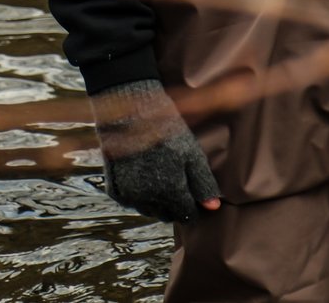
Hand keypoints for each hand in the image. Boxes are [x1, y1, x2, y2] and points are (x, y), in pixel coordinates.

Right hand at [91, 80, 221, 222]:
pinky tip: (142, 175)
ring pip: (148, 210)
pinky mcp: (115, 190)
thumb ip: (203, 183)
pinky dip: (137, 195)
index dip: (192, 206)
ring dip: (155, 202)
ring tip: (159, 177)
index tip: (192, 193)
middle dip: (174, 205)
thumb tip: (213, 208)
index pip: (187, 215)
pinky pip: (131, 202)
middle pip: (167, 215)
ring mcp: (129, 195)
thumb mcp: (192, 154)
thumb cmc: (166, 130)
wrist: (130, 113)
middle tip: (176, 182)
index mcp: (171, 192)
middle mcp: (149, 199)